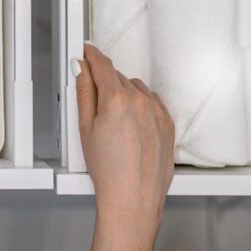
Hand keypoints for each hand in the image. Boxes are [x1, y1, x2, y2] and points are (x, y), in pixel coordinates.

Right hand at [75, 44, 173, 250]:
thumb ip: (84, 92)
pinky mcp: (168, 123)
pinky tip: (131, 126)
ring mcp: (157, 111)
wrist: (133, 199)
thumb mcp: (85, 129)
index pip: (102, 64)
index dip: (91, 55)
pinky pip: (152, 102)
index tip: (86, 50)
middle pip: (117, 76)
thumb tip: (81, 69)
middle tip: (95, 104)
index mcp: (116, 99)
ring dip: (124, 94)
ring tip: (114, 122)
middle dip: (105, 82)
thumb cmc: (108, 170)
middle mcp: (140, 100)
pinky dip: (141, 105)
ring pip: (136, 88)